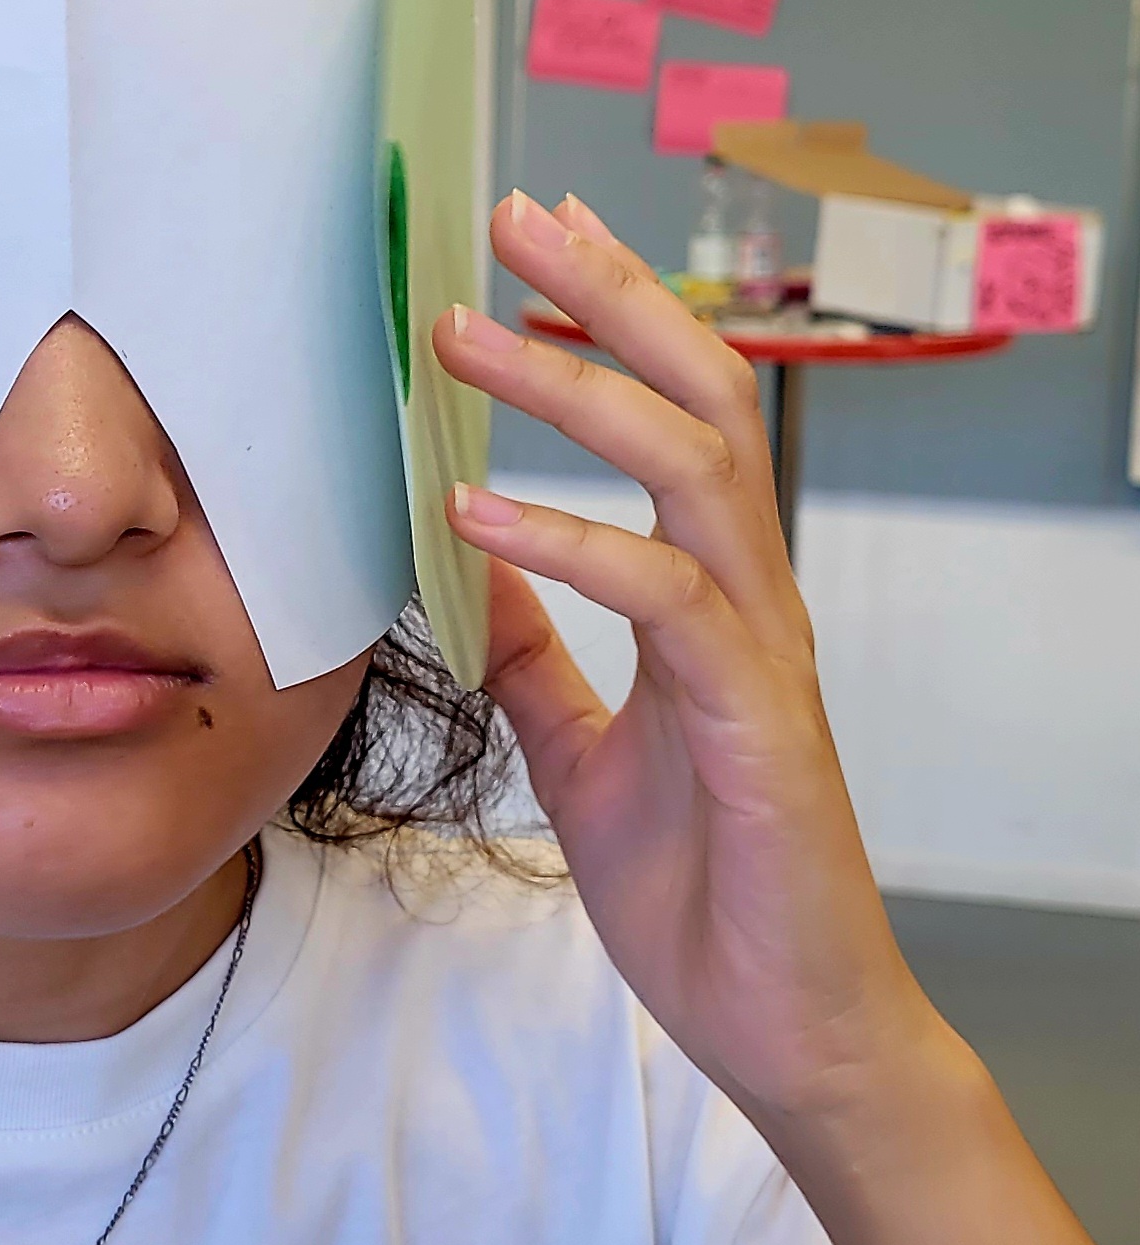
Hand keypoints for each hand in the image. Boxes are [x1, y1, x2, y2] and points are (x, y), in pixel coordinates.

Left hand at [430, 192, 1139, 1244]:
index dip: (612, 321)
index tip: (534, 240)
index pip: (672, 416)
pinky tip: (476, 508)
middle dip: (610, 298)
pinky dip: (568, 542)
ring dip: (575, 391)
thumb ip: (534, 653)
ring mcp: (762, 654)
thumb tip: (468, 561)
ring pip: (695, 471)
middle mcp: (748, 599)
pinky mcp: (759, 724)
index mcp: (709, 596)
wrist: (782, 1027)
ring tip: (464, 337)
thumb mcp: (578, 748)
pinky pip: (667, 602)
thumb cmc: (700, 887)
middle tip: (512, 217)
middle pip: (703, 398)